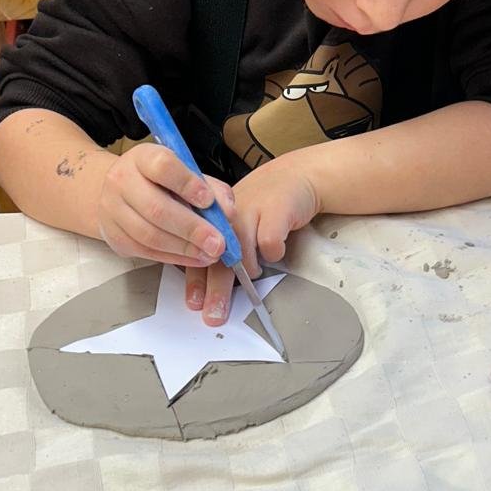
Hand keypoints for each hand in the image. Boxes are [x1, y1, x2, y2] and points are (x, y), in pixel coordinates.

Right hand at [95, 143, 235, 266]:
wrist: (119, 192)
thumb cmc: (159, 182)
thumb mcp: (185, 174)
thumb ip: (211, 188)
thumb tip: (228, 212)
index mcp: (142, 158)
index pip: (163, 166)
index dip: (187, 184)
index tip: (208, 201)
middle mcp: (122, 180)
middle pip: (156, 208)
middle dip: (192, 229)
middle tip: (218, 243)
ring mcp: (113, 210)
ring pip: (149, 235)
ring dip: (185, 249)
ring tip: (210, 253)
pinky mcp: (114, 236)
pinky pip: (145, 252)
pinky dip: (174, 258)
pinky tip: (194, 258)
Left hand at [185, 156, 320, 325]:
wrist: (296, 176)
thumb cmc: (262, 203)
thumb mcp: (235, 222)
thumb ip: (220, 247)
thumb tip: (207, 285)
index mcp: (211, 215)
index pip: (196, 251)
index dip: (195, 279)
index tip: (194, 303)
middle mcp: (226, 211)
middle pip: (216, 255)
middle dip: (216, 290)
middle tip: (214, 314)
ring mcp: (249, 209)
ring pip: (240, 252)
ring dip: (248, 270)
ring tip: (255, 273)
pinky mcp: (275, 210)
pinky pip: (270, 245)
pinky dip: (274, 254)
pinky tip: (275, 250)